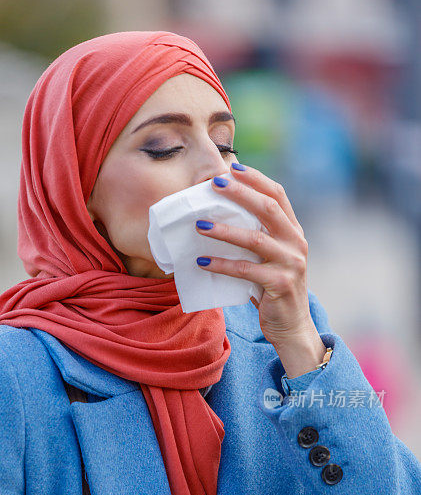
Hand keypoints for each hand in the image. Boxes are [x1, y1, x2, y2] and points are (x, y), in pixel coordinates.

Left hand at [195, 163, 314, 348]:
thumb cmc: (273, 290)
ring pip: (254, 239)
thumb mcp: (269, 259)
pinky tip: (202, 260)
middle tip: (214, 184)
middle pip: (267, 209)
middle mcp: (296, 242)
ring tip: (199, 225)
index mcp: (293, 231)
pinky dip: (221, 264)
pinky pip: (245, 270)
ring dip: (224, 230)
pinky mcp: (279, 284)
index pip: (277, 195)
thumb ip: (256, 238)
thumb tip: (219, 217)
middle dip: (240, 193)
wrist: (292, 327)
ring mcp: (291, 263)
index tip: (233, 167)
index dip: (256, 179)